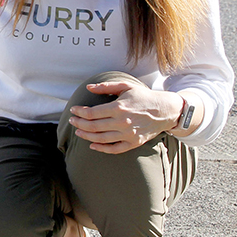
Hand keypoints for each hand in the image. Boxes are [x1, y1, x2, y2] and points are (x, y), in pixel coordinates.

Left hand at [68, 80, 182, 154]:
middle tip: (72, 121)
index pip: (91, 113)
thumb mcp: (125, 86)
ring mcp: (128, 134)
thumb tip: (88, 88)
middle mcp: (122, 122)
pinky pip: (114, 149)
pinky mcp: (133, 143)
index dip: (79, 112)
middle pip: (93, 126)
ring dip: (86, 136)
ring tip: (78, 131)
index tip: (73, 110)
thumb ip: (106, 86)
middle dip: (79, 124)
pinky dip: (102, 149)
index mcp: (118, 107)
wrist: (165, 110)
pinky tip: (92, 145)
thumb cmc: (143, 96)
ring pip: (101, 139)